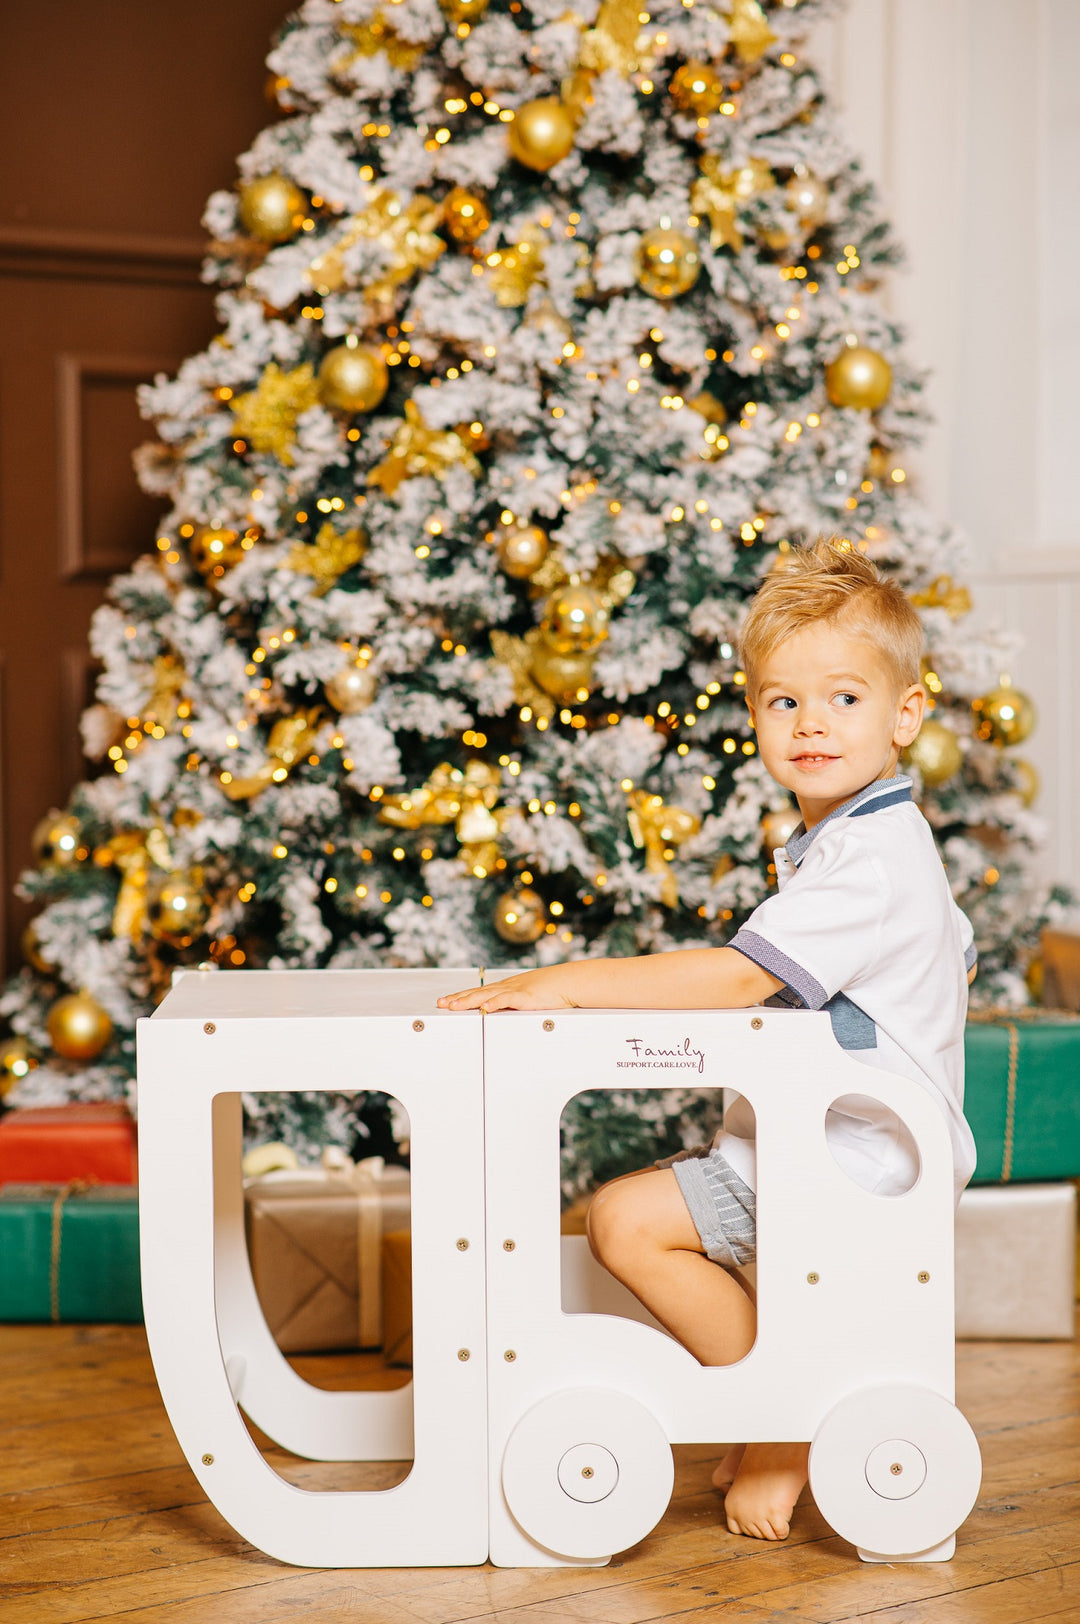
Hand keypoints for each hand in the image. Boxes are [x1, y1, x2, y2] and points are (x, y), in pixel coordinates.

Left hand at [437, 966, 576, 1011]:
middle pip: (477, 993)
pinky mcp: (525, 997)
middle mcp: (507, 987)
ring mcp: (515, 991)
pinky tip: (483, 1008)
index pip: (479, 992)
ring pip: (486, 996)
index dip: (462, 996)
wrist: (568, 981)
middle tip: (441, 1004)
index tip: (446, 1000)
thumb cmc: (552, 990)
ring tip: (453, 1006)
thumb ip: (516, 1003)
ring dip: (468, 1001)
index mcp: (507, 988)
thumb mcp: (529, 996)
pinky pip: (506, 1000)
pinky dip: (493, 1004)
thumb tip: (505, 1012)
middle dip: (458, 998)